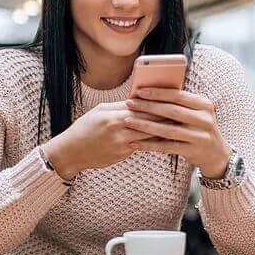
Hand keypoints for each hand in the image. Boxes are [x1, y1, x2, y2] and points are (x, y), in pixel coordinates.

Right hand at [45, 101, 173, 179]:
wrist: (71, 152)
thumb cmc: (84, 128)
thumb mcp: (99, 111)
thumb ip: (119, 106)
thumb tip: (138, 99)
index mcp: (113, 114)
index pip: (141, 107)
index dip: (158, 104)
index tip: (173, 101)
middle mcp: (118, 129)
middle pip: (148, 121)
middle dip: (166, 117)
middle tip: (183, 114)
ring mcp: (121, 143)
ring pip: (148, 135)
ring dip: (164, 131)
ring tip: (179, 127)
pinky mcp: (122, 154)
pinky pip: (142, 146)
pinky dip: (154, 142)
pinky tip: (165, 140)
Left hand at [124, 88, 231, 178]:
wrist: (216, 154)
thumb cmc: (198, 127)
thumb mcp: (195, 112)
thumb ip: (178, 103)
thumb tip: (148, 92)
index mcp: (204, 105)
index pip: (178, 95)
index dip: (158, 93)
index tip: (139, 91)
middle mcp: (204, 120)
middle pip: (171, 111)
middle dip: (148, 107)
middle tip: (129, 103)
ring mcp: (200, 137)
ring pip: (167, 130)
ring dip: (144, 125)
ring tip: (127, 121)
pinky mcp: (192, 151)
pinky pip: (166, 147)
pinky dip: (149, 145)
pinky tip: (134, 143)